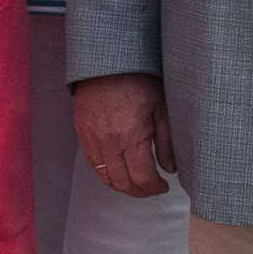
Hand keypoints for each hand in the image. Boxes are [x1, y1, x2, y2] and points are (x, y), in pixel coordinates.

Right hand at [75, 73, 175, 197]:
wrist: (107, 61)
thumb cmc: (138, 79)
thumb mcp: (161, 108)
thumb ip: (167, 142)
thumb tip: (170, 168)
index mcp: (132, 136)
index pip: (142, 178)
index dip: (155, 188)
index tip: (163, 186)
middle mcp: (109, 142)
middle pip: (123, 184)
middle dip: (140, 192)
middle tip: (152, 188)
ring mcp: (92, 139)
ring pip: (106, 178)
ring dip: (122, 186)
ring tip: (136, 182)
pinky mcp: (82, 134)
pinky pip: (93, 164)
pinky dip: (107, 173)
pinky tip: (119, 169)